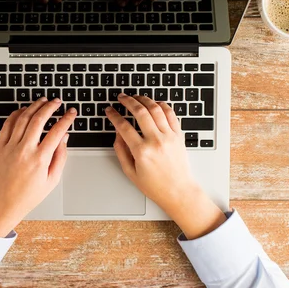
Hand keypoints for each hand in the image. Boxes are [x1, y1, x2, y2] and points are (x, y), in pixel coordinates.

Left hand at [0, 98, 76, 236]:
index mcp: (40, 159)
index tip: (71, 112)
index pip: (57, 131)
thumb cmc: (28, 195)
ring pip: (23, 118)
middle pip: (39, 119)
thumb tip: (64, 138)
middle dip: (50, 106)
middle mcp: (25, 150)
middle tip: (57, 102)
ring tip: (42, 101)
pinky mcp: (1, 147)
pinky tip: (24, 110)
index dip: (66, 119)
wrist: (3, 203)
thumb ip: (60, 157)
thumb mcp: (52, 180)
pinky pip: (8, 124)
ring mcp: (11, 147)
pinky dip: (16, 114)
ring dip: (34, 106)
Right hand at [106, 94, 225, 238]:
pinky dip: (162, 105)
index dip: (114, 115)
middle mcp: (156, 141)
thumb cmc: (155, 185)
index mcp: (142, 151)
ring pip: (156, 109)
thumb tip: (117, 133)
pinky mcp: (179, 135)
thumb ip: (121, 151)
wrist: (179, 191)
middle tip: (121, 97)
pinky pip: (171, 114)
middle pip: (140, 112)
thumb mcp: (130, 172)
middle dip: (128, 101)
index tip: (109, 110)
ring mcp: (169, 136)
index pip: (123, 126)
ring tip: (136, 97)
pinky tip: (155, 104)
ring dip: (144, 99)